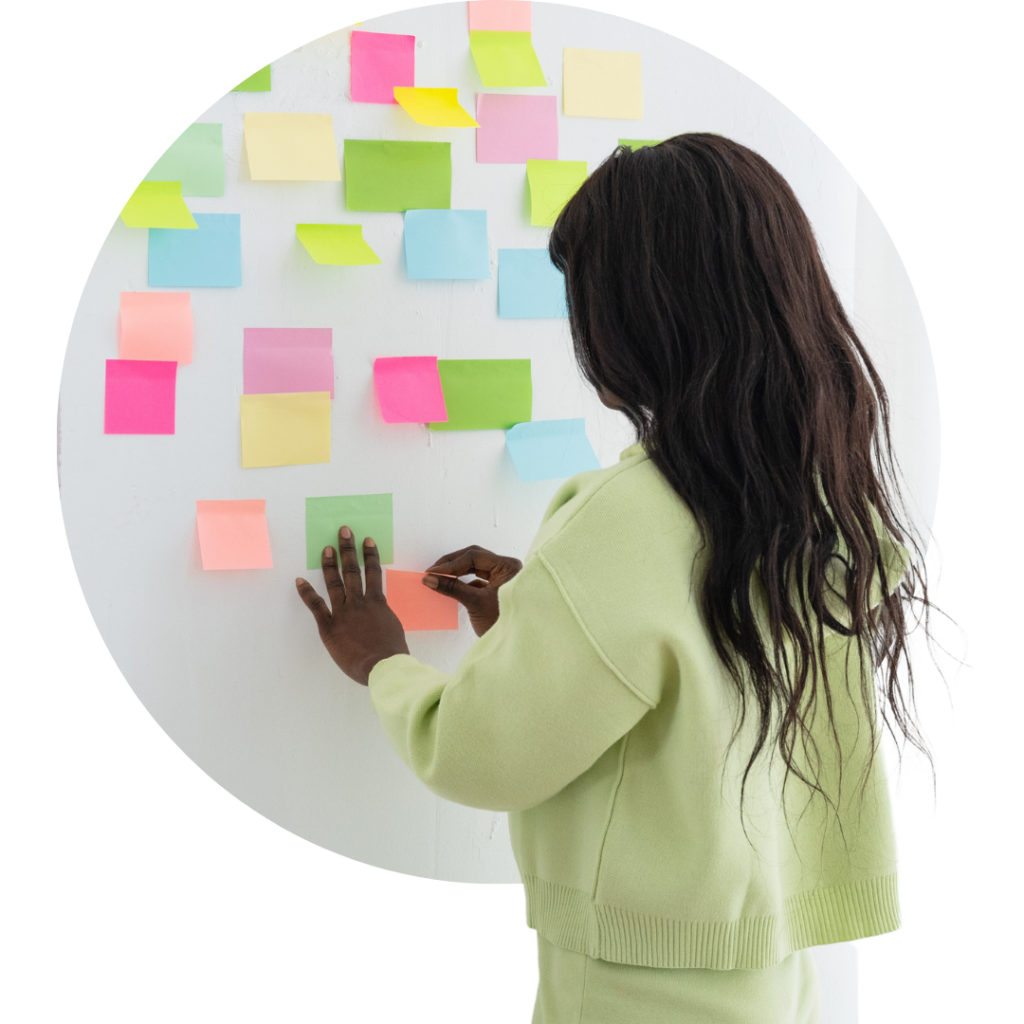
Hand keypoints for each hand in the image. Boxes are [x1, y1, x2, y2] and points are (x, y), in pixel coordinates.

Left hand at [296, 526, 409, 685]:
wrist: (382, 667)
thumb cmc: (391, 652)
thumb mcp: (392, 628)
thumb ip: (382, 616)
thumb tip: (379, 613)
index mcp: (377, 602)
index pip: (374, 573)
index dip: (370, 555)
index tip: (367, 540)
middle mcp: (359, 602)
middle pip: (353, 570)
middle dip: (348, 549)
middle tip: (343, 531)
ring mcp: (343, 613)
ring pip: (335, 583)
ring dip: (330, 564)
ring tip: (327, 548)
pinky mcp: (329, 626)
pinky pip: (316, 606)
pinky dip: (306, 592)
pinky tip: (299, 580)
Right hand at [421, 545, 522, 636]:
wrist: (516, 646)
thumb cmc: (503, 624)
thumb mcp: (476, 603)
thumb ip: (452, 587)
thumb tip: (430, 578)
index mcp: (508, 566)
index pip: (474, 556)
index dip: (451, 564)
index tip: (432, 573)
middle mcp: (507, 569)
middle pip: (474, 559)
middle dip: (452, 564)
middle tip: (433, 572)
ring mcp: (503, 580)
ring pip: (475, 568)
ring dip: (457, 572)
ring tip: (440, 578)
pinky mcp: (497, 591)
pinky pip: (477, 580)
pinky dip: (463, 582)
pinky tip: (452, 587)